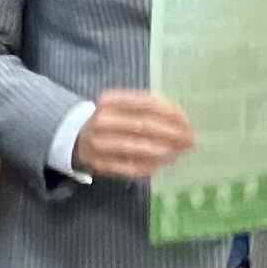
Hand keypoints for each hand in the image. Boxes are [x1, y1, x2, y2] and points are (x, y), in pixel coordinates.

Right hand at [75, 90, 194, 181]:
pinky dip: (151, 166)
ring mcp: (98, 143)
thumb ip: (149, 109)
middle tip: (190, 140)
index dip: (170, 113)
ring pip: (138, 147)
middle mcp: (102, 120)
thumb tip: (182, 122)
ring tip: (179, 152)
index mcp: (109, 100)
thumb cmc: (111, 120)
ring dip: (164, 151)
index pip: (146, 103)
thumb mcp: (123, 106)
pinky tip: (163, 163)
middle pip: (144, 125)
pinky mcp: (99, 164)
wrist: (76, 138)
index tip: (187, 122)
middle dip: (172, 134)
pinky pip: (130, 167)